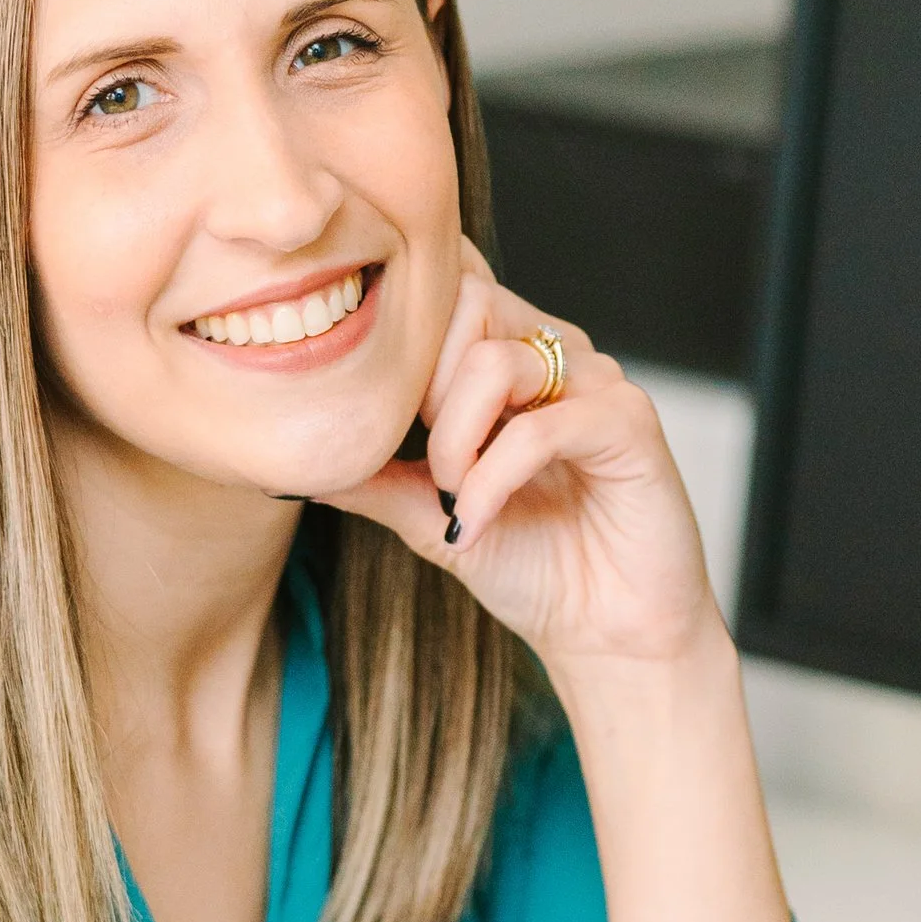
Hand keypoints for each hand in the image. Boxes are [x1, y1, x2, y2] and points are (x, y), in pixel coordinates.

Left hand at [324, 244, 719, 673]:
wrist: (607, 634)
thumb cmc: (532, 566)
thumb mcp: (430, 517)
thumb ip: (373, 477)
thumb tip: (292, 460)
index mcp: (508, 355)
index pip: (448, 287)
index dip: (405, 346)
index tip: (394, 428)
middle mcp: (554, 352)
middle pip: (466, 301)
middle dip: (424, 389)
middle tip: (431, 467)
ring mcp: (595, 380)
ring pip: (496, 360)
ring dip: (454, 441)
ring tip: (455, 497)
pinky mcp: (629, 420)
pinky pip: (542, 426)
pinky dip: (493, 479)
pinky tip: (477, 522)